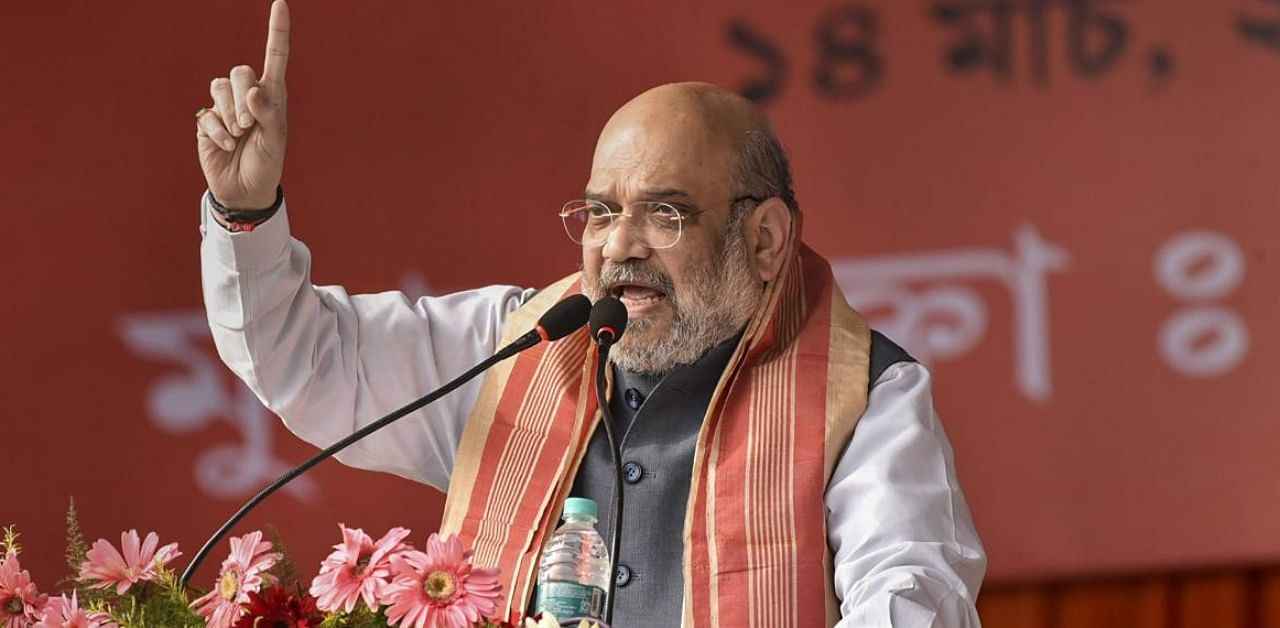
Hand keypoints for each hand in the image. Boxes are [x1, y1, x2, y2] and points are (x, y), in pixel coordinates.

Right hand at [196, 0, 289, 209]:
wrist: (245, 190)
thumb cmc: (267, 163)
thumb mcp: (275, 141)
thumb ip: (268, 114)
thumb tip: (252, 91)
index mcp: (273, 96)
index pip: (275, 57)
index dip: (277, 31)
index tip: (280, 4)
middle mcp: (248, 96)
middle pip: (240, 71)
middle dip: (243, 97)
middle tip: (249, 124)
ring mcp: (225, 107)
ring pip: (219, 86)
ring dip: (230, 112)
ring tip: (239, 134)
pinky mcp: (207, 120)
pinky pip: (208, 113)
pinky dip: (218, 131)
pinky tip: (226, 144)